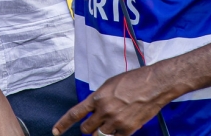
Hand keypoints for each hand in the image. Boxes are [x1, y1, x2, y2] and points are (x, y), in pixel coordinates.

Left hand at [53, 65, 171, 135]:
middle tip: (94, 123)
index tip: (56, 131)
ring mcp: (116, 121)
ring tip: (108, 125)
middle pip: (86, 128)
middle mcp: (104, 110)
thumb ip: (99, 98)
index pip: (75, 113)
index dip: (63, 123)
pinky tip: (120, 127)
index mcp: (98, 97)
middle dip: (88, 127)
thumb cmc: (134, 80)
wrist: (154, 85)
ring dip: (100, 133)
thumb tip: (93, 108)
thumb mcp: (110, 84)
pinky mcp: (128, 129)